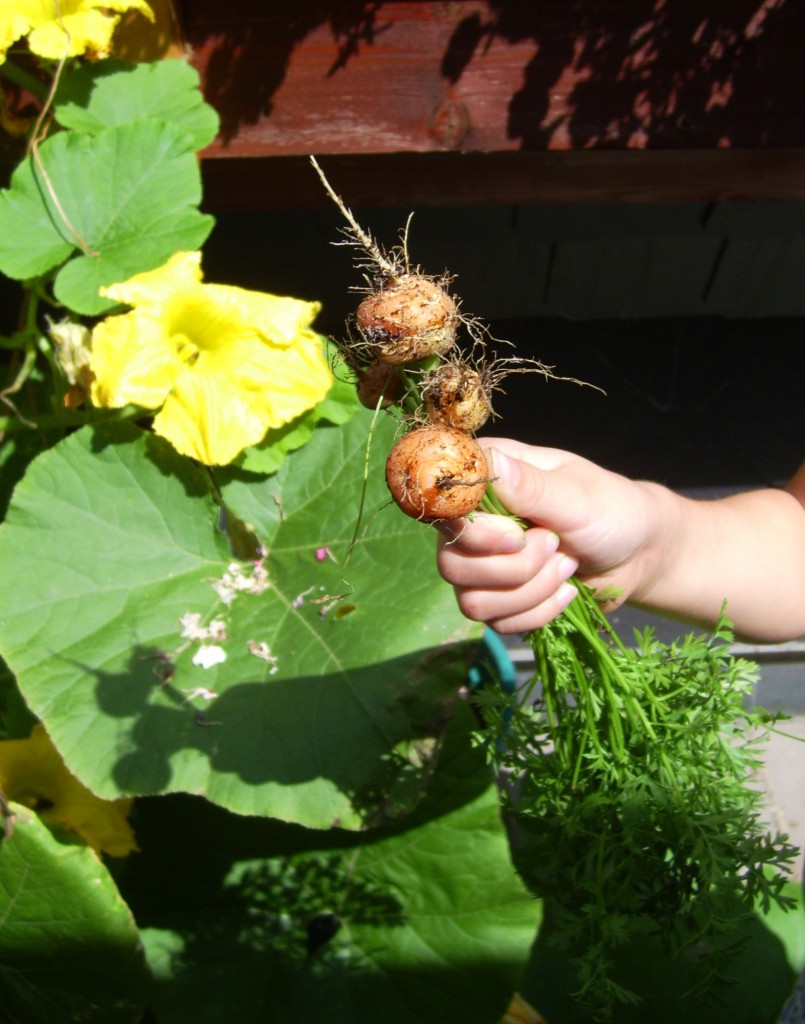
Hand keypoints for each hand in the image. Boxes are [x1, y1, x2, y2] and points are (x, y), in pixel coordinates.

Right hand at [436, 439, 659, 632]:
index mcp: (488, 479)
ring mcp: (484, 564)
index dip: (474, 531)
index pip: (445, 508)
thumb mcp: (578, 495)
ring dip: (530, 591)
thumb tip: (489, 461)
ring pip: (472, 600)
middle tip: (555, 546)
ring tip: (567, 566)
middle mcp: (476, 522)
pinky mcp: (499, 600)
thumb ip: (532, 486)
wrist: (640, 554)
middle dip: (513, 568)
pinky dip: (539, 611)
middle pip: (451, 563)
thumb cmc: (612, 510)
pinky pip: (497, 622)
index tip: (516, 535)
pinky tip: (567, 590)